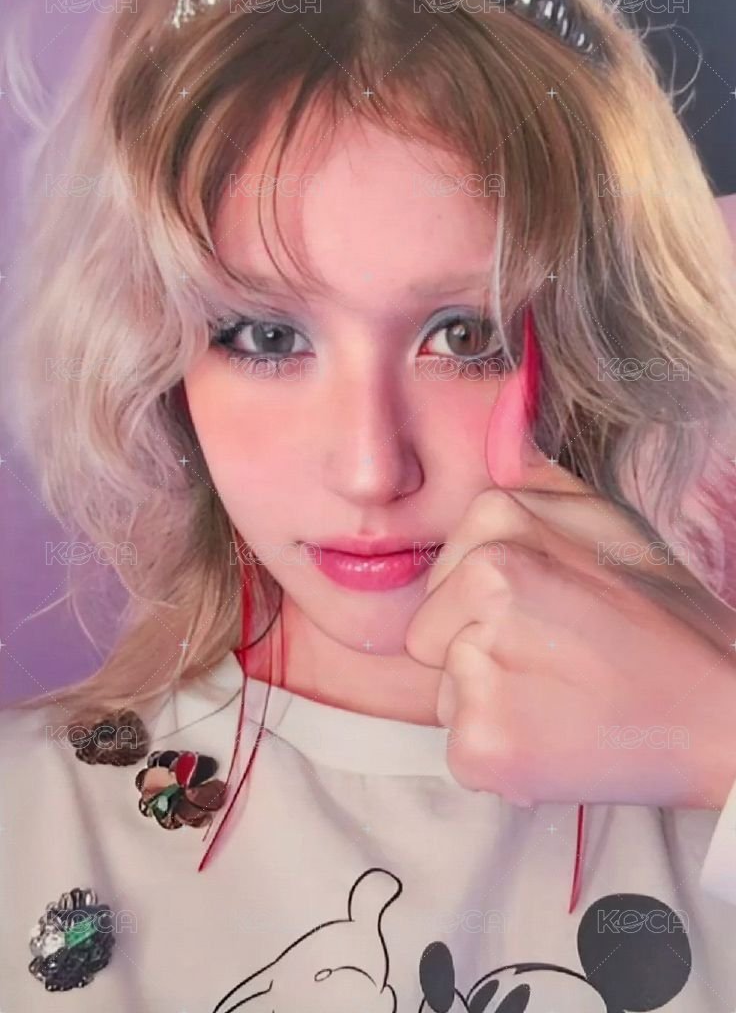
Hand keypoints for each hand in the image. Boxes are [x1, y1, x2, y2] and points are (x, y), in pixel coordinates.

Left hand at [405, 350, 735, 810]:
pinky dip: (503, 754)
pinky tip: (559, 738)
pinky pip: (460, 748)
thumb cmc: (664, 622)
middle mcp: (480, 586)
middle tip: (559, 660)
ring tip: (564, 699)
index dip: (490, 604)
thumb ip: (542, 476)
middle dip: (480, 652)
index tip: (552, 615)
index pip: (442, 577)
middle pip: (430, 634)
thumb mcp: (609, 523)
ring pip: (445, 691)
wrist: (725, 716)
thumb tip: (504, 408)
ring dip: (494, 702)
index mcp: (500, 523)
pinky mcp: (483, 745)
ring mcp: (480, 666)